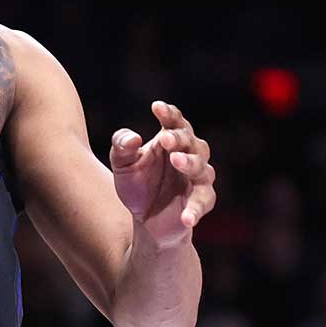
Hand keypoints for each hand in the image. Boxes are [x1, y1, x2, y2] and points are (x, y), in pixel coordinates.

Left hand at [110, 101, 215, 245]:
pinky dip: (196, 209)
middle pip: (192, 142)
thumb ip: (121, 147)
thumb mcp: (122, 164)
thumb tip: (132, 138)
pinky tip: (185, 217)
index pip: (174, 121)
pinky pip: (203, 202)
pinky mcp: (200, 202)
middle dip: (179, 139)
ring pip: (202, 168)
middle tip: (164, 138)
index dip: (168, 114)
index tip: (156, 107)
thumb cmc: (136, 184)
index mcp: (171, 140)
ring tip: (176, 160)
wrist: (143, 219)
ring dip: (190, 164)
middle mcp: (188, 155)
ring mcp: (197, 179)